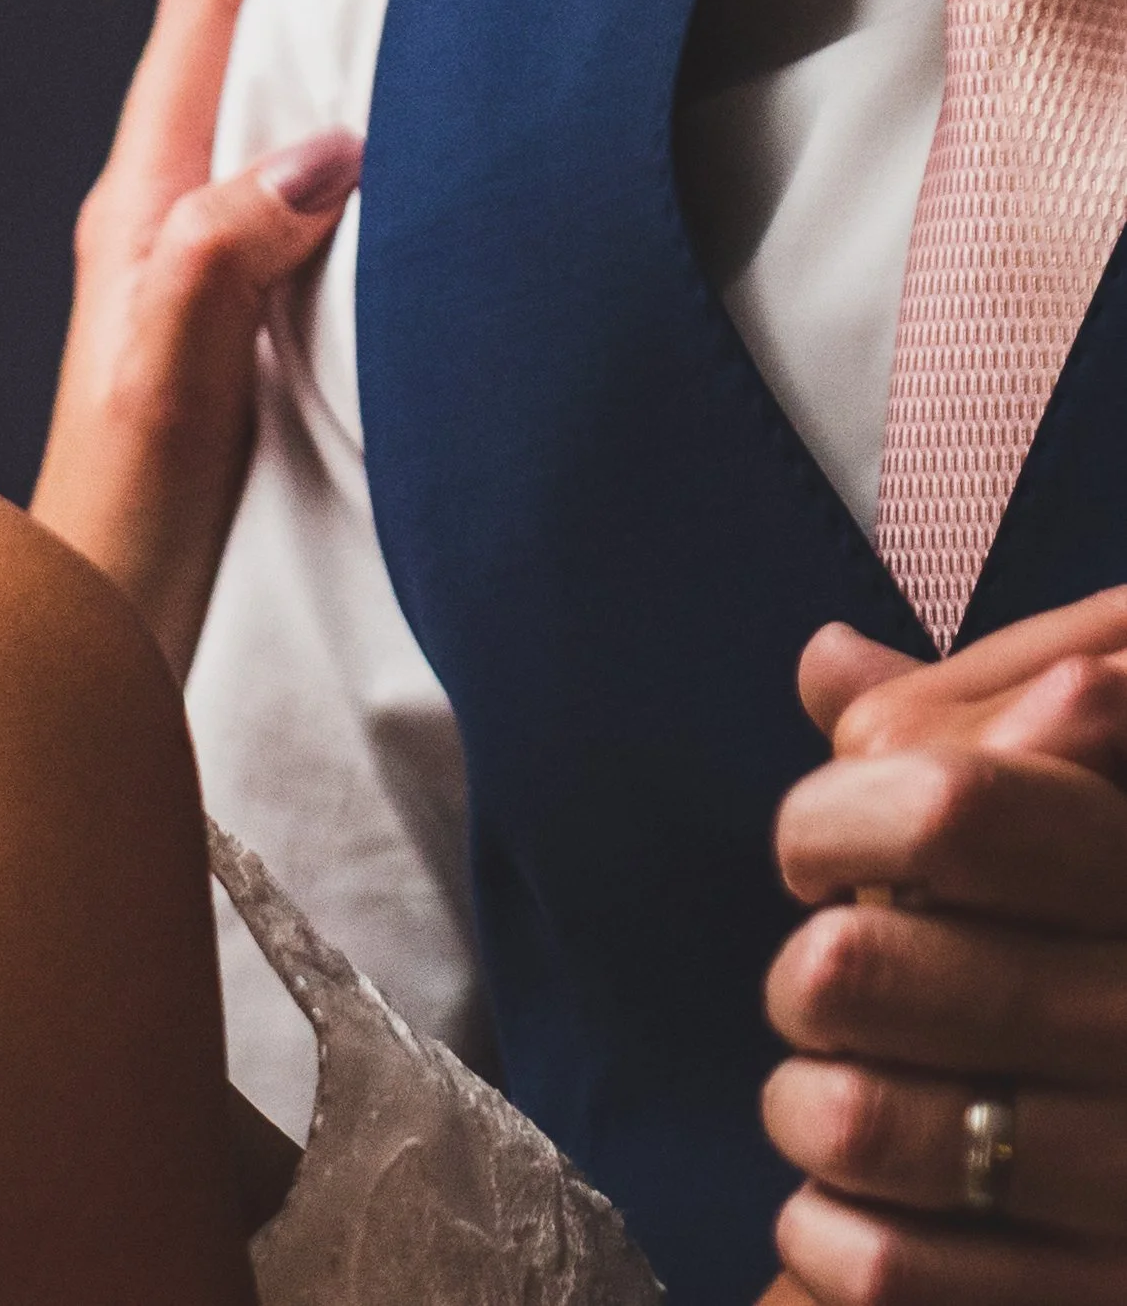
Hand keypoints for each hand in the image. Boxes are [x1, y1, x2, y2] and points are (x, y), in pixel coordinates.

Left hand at [30, 0, 402, 678]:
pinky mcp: (229, 299)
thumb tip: (318, 145)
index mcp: (136, 199)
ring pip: (261, 74)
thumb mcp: (165, 388)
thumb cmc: (123, 525)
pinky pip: (289, 152)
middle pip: (236, 10)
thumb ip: (217, 260)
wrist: (98, 623)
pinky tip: (398, 92)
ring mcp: (189, 246)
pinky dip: (343, 86)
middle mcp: (157, 202)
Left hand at [763, 592, 1126, 1299]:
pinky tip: (842, 1208)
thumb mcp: (1066, 828)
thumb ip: (962, 737)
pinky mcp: (1098, 1295)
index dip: (835, 815)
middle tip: (827, 982)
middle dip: (809, 974)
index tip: (819, 842)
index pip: (950, 806)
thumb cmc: (1084, 953)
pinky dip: (822, 1236)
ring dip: (802, 1108)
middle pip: (857, 966)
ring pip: (856, 1122)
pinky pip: (884, 1268)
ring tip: (825, 1096)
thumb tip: (827, 658)